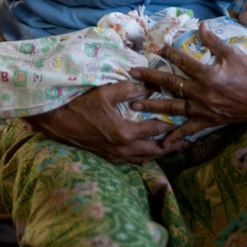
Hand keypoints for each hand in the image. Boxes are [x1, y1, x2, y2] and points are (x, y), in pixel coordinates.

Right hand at [24, 81, 175, 163]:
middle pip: (156, 151)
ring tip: (174, 147)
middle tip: (188, 141)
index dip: (173, 125)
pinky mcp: (109, 158)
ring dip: (161, 153)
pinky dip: (146, 156)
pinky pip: (134, 161)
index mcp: (125, 132)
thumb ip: (128, 89)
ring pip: (146, 158)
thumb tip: (149, 86)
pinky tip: (150, 151)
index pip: (156, 130)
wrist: (58, 123)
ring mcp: (116, 156)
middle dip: (173, 146)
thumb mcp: (105, 92)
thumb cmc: (80, 106)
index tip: (186, 120)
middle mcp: (124, 149)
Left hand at [128, 20, 246, 153]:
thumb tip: (200, 25)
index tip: (157, 48)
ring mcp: (204, 109)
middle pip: (171, 84)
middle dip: (150, 78)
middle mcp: (202, 93)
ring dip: (152, 105)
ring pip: (173, 107)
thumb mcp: (234, 54)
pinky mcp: (209, 121)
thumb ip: (214, 41)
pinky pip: (189, 130)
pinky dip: (175, 136)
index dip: (169, 53)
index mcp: (208, 75)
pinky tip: (161, 142)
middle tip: (132, 73)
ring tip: (134, 103)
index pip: (183, 62)